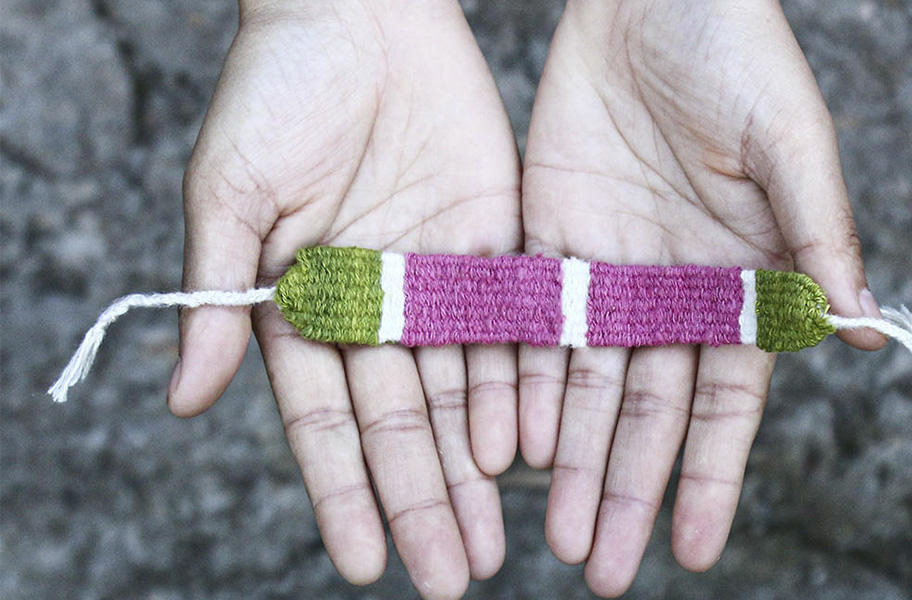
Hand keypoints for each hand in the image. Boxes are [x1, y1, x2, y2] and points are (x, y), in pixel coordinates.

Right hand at [168, 2, 520, 597]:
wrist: (359, 13)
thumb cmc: (276, 92)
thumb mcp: (230, 194)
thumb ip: (220, 298)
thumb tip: (185, 399)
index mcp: (305, 306)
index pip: (327, 420)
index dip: (345, 492)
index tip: (367, 561)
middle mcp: (376, 307)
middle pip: (403, 423)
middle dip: (424, 502)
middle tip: (450, 578)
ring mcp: (437, 280)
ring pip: (461, 392)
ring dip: (475, 468)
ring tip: (493, 542)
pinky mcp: (495, 243)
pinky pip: (510, 327)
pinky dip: (517, 386)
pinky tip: (527, 448)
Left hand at [519, 0, 884, 594]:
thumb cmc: (739, 55)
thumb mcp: (791, 145)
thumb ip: (818, 238)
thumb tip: (861, 332)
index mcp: (738, 283)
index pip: (722, 404)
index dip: (705, 476)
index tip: (688, 549)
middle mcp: (668, 291)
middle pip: (643, 410)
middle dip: (623, 487)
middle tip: (600, 567)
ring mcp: (605, 269)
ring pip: (581, 383)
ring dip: (566, 455)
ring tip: (550, 529)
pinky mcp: (546, 237)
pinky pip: (529, 323)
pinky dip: (518, 381)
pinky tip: (504, 441)